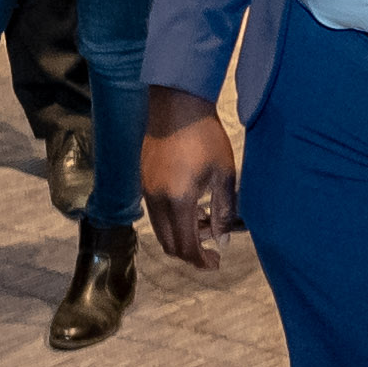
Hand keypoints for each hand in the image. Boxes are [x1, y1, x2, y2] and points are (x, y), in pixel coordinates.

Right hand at [142, 90, 238, 268]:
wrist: (176, 103)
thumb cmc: (205, 135)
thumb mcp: (223, 174)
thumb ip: (224, 210)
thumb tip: (222, 239)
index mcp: (178, 201)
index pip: (186, 246)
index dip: (201, 261)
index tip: (216, 263)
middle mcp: (157, 200)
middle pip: (168, 243)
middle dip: (190, 251)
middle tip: (212, 248)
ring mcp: (146, 189)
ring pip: (160, 228)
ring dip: (181, 234)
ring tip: (206, 222)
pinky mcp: (144, 178)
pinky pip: (155, 211)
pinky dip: (172, 218)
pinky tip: (193, 205)